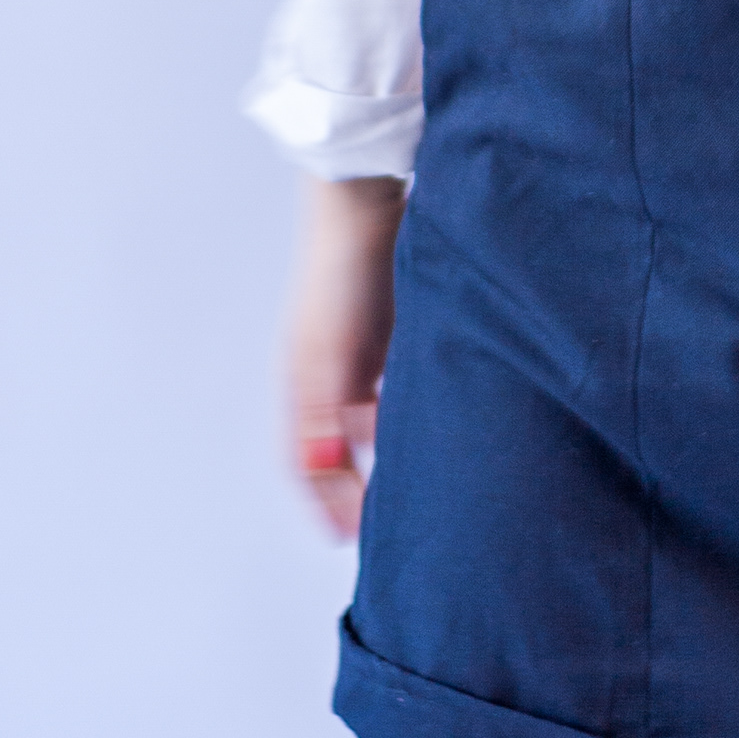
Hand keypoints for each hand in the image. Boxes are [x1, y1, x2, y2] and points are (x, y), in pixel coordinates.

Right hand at [287, 175, 405, 538]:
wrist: (368, 198)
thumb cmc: (339, 271)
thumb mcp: (328, 352)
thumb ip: (325, 415)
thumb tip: (322, 478)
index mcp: (302, 383)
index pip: (304, 461)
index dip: (323, 501)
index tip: (350, 539)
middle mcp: (327, 372)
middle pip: (336, 446)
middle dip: (354, 487)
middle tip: (386, 524)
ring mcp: (359, 350)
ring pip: (369, 420)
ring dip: (384, 454)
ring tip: (417, 486)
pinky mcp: (394, 328)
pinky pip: (397, 388)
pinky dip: (407, 416)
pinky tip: (436, 425)